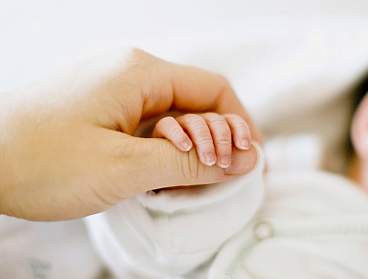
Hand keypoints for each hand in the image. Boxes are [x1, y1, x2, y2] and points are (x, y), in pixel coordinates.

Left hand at [0, 48, 260, 219]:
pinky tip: (151, 177)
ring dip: (183, 152)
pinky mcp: (101, 108)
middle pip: (194, 103)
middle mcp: (130, 72)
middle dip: (212, 143)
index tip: (248, 161)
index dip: (239, 124)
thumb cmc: (41, 162)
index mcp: (140, 73)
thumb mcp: (126, 168)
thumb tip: (246, 159)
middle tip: (211, 180)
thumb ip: (191, 164)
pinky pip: (146, 125)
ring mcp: (113, 89)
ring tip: (176, 185)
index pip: (213, 89)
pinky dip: (158, 152)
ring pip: (171, 117)